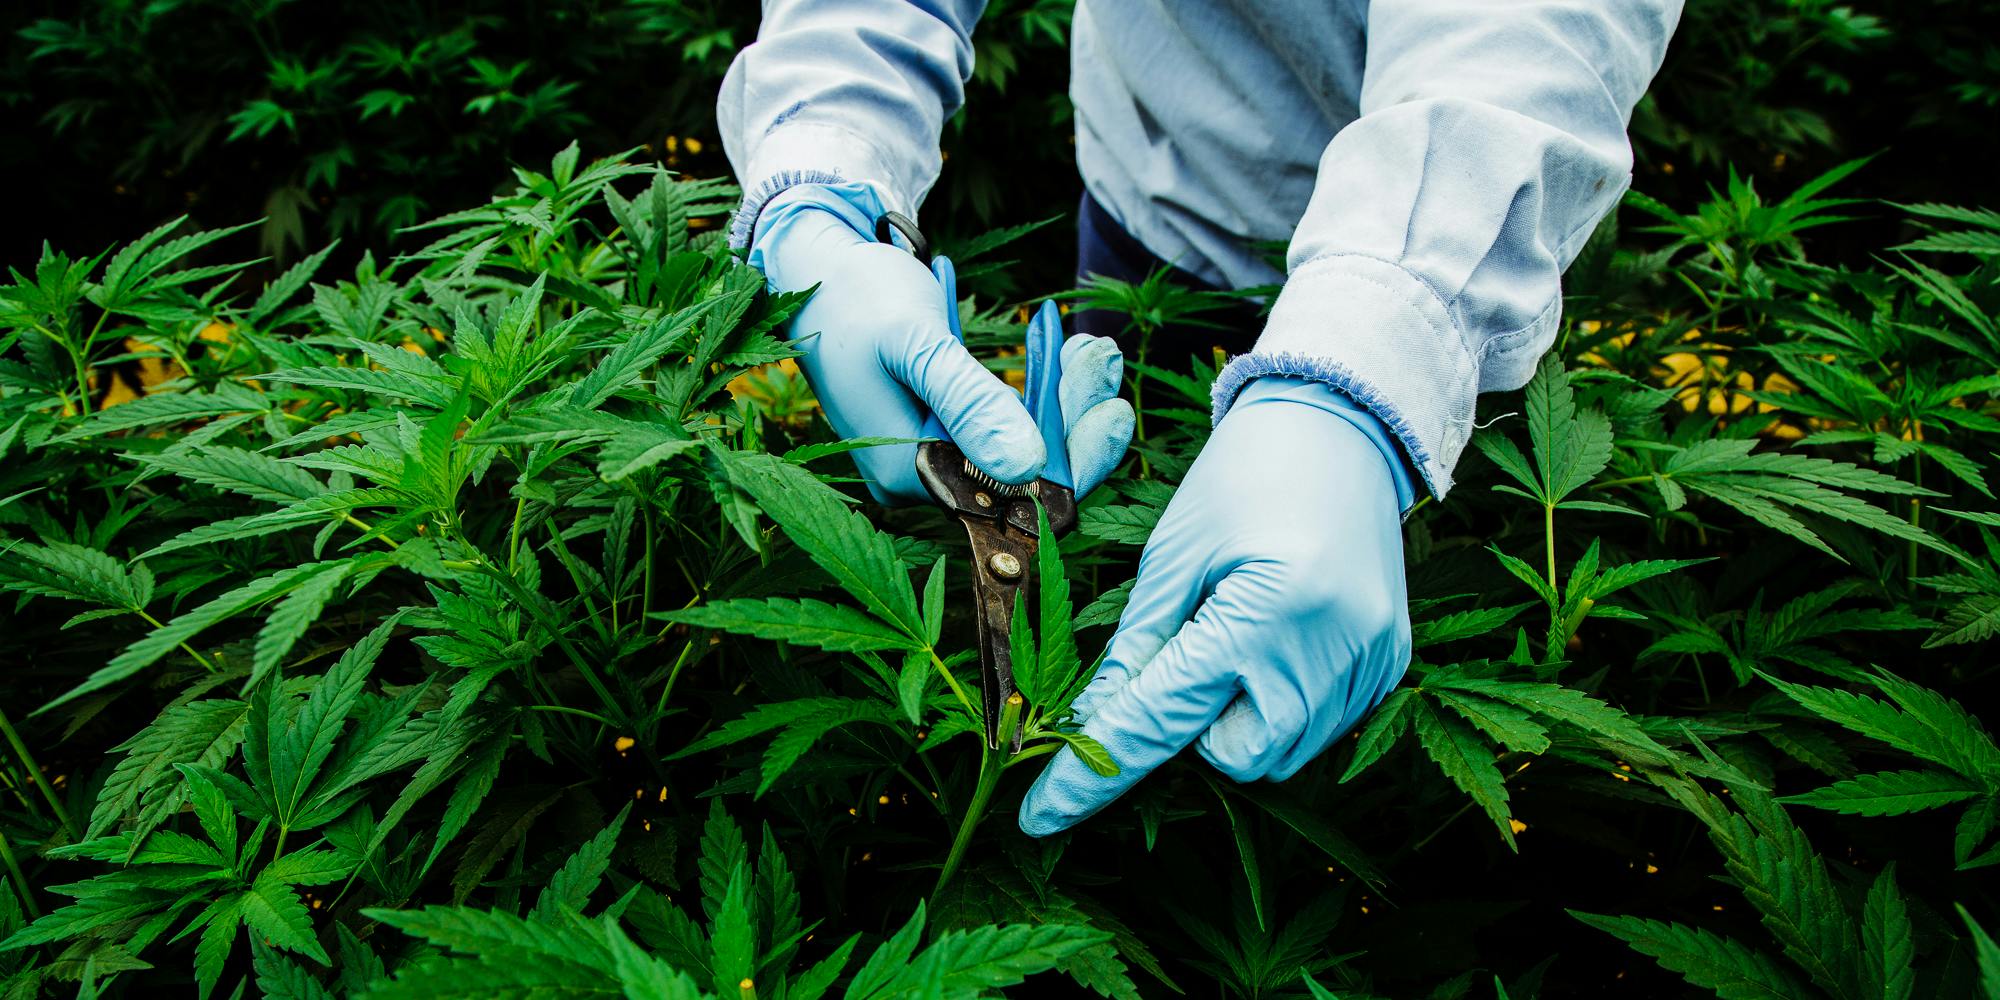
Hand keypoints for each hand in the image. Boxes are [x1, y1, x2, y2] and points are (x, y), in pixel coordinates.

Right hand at [748, 183, 1130, 501]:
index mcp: (907, 472)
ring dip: (1061, 398)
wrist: (818, 269)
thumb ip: (968, 401)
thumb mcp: (917, 341)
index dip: (1071, 460)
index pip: (1012, 494)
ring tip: (1091, 347)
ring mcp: (928, 454)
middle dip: (1073, 419)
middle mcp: (918, 478)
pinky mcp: (937, 429)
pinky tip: (1061, 350)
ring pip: (1017, 446)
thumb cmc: (859, 296)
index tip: (1115, 409)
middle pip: (1022, 474)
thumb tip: (1029, 467)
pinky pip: (1001, 425)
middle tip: (1103, 354)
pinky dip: (1035, 390)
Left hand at [1019, 376, 1416, 835]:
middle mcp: (1331, 647)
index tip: (1039, 815)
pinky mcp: (1391, 664)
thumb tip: (1087, 725)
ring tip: (1237, 631)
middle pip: (1234, 757)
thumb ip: (1136, 646)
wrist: (1343, 425)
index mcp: (1268, 610)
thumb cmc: (1246, 474)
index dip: (1094, 770)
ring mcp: (1372, 661)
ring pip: (1279, 751)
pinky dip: (1281, 701)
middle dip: (1194, 728)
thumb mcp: (1175, 551)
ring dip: (1237, 718)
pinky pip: (1320, 725)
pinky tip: (1278, 636)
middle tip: (1187, 651)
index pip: (1162, 719)